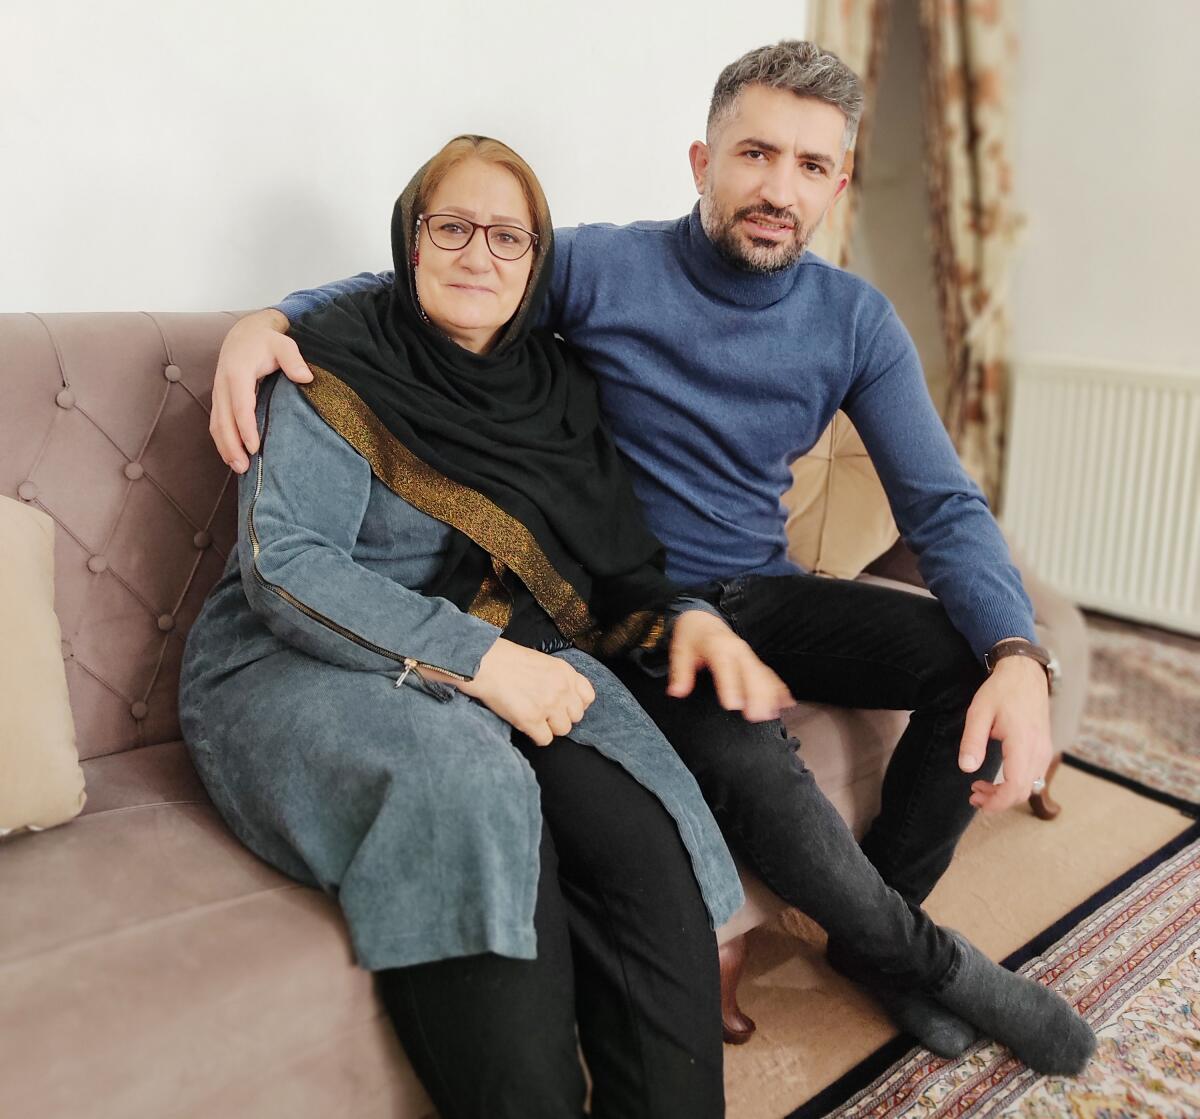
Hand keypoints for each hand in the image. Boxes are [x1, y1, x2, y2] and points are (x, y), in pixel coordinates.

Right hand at [210, 308, 312, 472]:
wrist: (244, 334)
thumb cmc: (266, 341)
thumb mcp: (283, 343)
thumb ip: (293, 359)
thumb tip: (306, 377)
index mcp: (238, 372)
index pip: (240, 404)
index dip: (245, 427)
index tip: (254, 448)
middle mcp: (223, 383)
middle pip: (223, 419)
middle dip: (232, 445)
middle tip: (244, 467)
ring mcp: (218, 391)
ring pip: (217, 424)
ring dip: (225, 447)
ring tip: (239, 468)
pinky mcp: (219, 398)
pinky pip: (217, 422)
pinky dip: (222, 441)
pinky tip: (232, 456)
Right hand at [454, 638, 595, 746]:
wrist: (485, 663)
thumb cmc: (508, 660)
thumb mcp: (543, 662)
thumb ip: (558, 679)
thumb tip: (564, 698)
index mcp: (566, 672)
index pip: (588, 697)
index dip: (575, 704)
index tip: (563, 705)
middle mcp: (562, 689)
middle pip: (576, 717)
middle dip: (561, 717)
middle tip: (545, 713)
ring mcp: (548, 705)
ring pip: (563, 730)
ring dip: (549, 727)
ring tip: (534, 718)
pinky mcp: (531, 719)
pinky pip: (545, 740)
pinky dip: (536, 736)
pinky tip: (526, 726)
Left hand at [667, 609, 795, 721]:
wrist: (703, 620)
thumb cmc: (692, 637)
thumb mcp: (680, 650)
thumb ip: (680, 671)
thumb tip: (677, 691)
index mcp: (718, 646)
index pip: (726, 666)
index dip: (731, 685)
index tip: (733, 705)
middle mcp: (738, 650)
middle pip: (752, 672)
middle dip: (756, 694)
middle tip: (756, 716)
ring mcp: (749, 656)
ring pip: (764, 675)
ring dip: (770, 694)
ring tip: (772, 715)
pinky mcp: (754, 662)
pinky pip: (770, 675)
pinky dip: (779, 689)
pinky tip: (787, 703)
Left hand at [958, 655, 1052, 812]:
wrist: (1024, 673)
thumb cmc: (1000, 691)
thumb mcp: (978, 713)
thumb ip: (972, 741)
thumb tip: (967, 769)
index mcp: (1023, 743)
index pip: (1015, 786)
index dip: (997, 802)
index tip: (976, 801)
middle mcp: (1039, 750)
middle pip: (1023, 791)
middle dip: (998, 801)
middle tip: (973, 795)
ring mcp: (1045, 750)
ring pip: (1030, 785)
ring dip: (1006, 793)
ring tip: (980, 787)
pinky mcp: (1044, 748)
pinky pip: (1034, 775)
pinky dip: (1016, 784)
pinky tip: (997, 778)